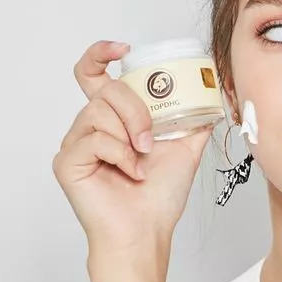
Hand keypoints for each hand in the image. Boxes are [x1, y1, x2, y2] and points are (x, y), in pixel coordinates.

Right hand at [52, 40, 214, 254]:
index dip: (101, 54)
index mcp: (115, 118)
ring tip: (142, 158)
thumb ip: (195, 119)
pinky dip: (120, 155)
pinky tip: (130, 172)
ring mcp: (76, 143)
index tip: (123, 50)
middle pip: (106, 89)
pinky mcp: (67, 161)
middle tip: (151, 138)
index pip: (95, 75)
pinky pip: (94, 139)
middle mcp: (91, 126)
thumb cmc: (159, 195)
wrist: (147, 231)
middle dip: (136, 110)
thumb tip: (214, 96)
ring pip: (99, 111)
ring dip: (130, 134)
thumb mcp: (186, 147)